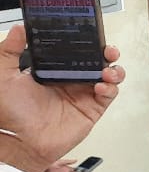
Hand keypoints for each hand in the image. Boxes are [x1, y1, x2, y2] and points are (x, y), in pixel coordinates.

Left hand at [0, 24, 124, 171]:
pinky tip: (100, 86)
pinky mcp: (92, 109)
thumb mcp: (3, 76)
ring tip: (107, 70)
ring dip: (114, 69)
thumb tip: (18, 29)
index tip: (91, 34)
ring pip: (108, 76)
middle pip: (97, 60)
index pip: (76, 50)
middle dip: (107, 52)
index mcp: (54, 70)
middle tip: (107, 50)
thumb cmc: (11, 114)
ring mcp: (83, 94)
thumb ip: (8, 51)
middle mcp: (71, 80)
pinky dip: (110, 88)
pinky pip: (109, 94)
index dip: (86, 42)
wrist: (21, 142)